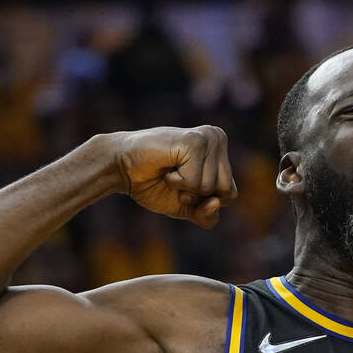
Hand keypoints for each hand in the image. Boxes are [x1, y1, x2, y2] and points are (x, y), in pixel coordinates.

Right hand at [113, 126, 237, 227]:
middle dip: (198, 195)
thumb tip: (216, 202)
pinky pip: (196, 182)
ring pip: (212, 187)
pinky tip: (166, 167)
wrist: (121, 169)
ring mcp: (208, 137)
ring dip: (185, 188)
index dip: (205, 200)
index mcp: (220, 150)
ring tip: (170, 171)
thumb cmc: (153, 184)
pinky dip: (178, 183)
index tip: (183, 185)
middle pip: (228, 191)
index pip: (231, 193)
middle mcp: (217, 138)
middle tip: (176, 179)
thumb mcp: (187, 207)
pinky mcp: (195, 141)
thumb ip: (207, 214)